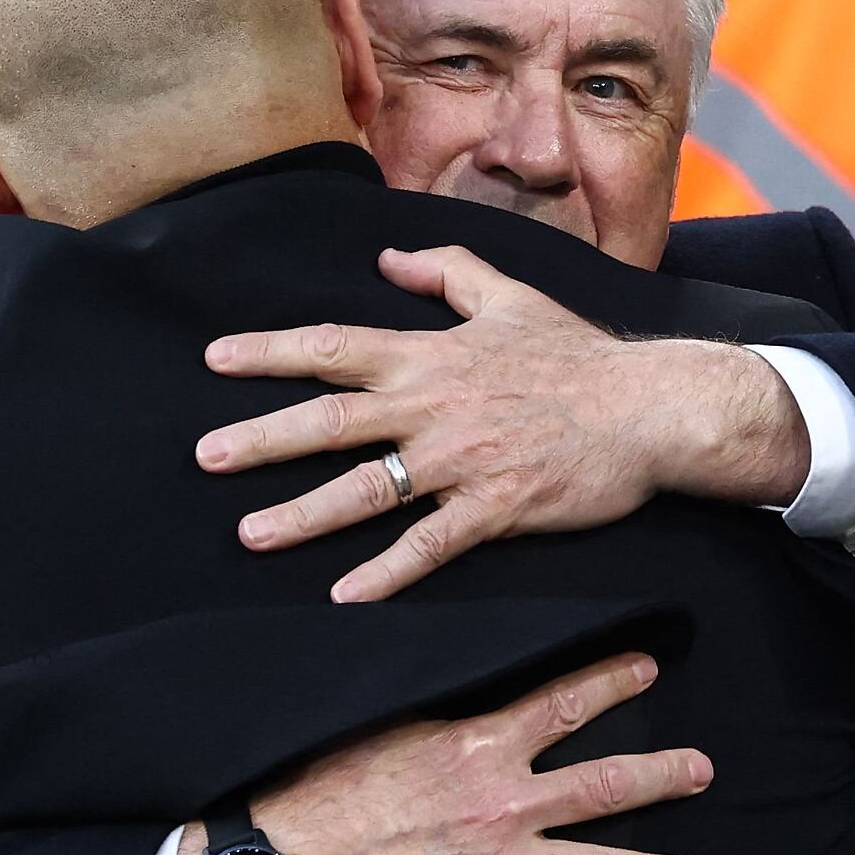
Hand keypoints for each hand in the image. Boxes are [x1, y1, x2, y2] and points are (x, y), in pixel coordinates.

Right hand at [169, 654, 709, 854]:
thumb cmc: (324, 789)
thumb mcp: (384, 726)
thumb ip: (439, 715)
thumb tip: (461, 686)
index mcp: (478, 746)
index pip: (561, 704)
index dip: (610, 682)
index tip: (648, 668)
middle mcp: (503, 804)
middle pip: (601, 786)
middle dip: (660, 776)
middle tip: (702, 770)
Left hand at [198, 246, 808, 600]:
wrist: (649, 407)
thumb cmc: (577, 354)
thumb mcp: (508, 295)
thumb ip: (445, 270)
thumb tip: (388, 258)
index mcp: (428, 355)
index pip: (333, 346)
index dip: (270, 351)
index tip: (214, 358)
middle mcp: (432, 405)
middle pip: (331, 421)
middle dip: (263, 439)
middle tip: (205, 457)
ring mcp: (461, 460)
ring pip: (368, 489)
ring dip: (305, 514)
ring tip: (251, 535)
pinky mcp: (495, 508)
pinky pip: (431, 544)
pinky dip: (387, 572)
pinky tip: (344, 596)